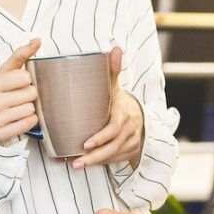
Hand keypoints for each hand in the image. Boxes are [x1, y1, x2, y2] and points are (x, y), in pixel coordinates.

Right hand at [0, 39, 40, 145]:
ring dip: (29, 107)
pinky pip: (27, 124)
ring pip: (30, 110)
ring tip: (18, 106)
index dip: (26, 80)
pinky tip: (18, 116)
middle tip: (19, 95)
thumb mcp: (4, 71)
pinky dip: (28, 120)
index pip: (25, 78)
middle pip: (31, 94)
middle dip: (29, 94)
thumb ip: (21, 55)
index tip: (19, 82)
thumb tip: (38, 40)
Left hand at [69, 46, 144, 169]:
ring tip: (76, 166)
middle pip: (112, 146)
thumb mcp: (116, 86)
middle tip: (76, 161)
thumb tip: (115, 48)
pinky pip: (114, 160)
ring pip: (113, 156)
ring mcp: (131, 142)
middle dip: (94, 156)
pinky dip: (99, 164)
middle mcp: (129, 130)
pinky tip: (84, 165)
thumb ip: (113, 70)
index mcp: (124, 114)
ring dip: (94, 162)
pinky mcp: (129, 151)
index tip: (85, 144)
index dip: (101, 137)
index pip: (114, 128)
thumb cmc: (119, 101)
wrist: (137, 115)